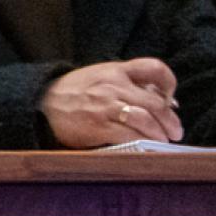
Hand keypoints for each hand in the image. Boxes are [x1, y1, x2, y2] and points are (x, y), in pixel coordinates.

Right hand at [40, 59, 181, 146]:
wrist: (39, 104)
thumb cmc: (72, 92)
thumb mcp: (99, 76)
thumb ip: (126, 83)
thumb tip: (159, 99)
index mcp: (115, 70)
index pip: (154, 68)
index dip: (169, 84)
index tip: (170, 99)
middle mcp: (113, 85)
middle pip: (156, 103)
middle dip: (170, 121)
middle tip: (175, 131)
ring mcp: (106, 106)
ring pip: (146, 120)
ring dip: (159, 134)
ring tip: (162, 141)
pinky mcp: (98, 126)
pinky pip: (130, 136)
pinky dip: (142, 144)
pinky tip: (145, 147)